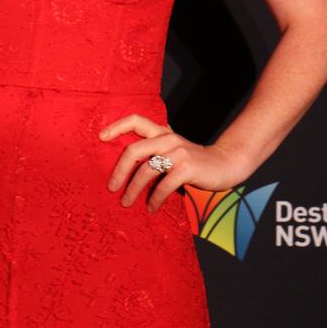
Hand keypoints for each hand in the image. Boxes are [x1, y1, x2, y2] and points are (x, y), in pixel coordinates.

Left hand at [98, 114, 246, 211]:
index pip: (135, 120)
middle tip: (111, 187)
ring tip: (127, 202)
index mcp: (161, 132)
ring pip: (146, 169)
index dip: (116, 126)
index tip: (100, 138)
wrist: (226, 163)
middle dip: (119, 170)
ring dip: (133, 189)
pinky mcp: (187, 168)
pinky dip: (154, 199)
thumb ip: (154, 149)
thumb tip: (126, 161)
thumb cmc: (193, 160)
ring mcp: (178, 152)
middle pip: (133, 149)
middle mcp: (167, 138)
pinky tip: (151, 207)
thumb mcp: (173, 148)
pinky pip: (164, 185)